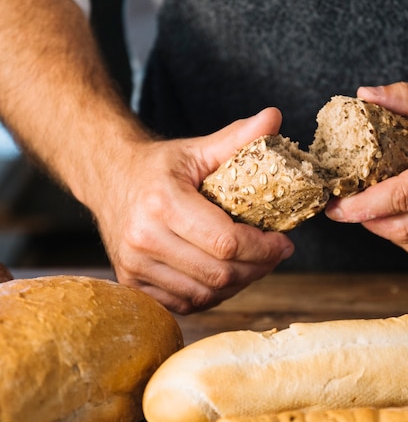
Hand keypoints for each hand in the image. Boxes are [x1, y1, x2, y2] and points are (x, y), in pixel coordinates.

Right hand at [92, 108, 293, 313]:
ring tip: (254, 264)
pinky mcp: (132, 282)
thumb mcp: (198, 149)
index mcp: (163, 203)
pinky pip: (185, 303)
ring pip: (205, 294)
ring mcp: (134, 264)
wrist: (109, 179)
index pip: (226, 242)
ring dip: (239, 284)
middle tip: (275, 255)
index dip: (264, 248)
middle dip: (258, 268)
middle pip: (219, 273)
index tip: (284, 243)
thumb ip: (238, 137)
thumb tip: (276, 117)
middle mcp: (143, 238)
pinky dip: (212, 294)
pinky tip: (224, 275)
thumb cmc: (160, 167)